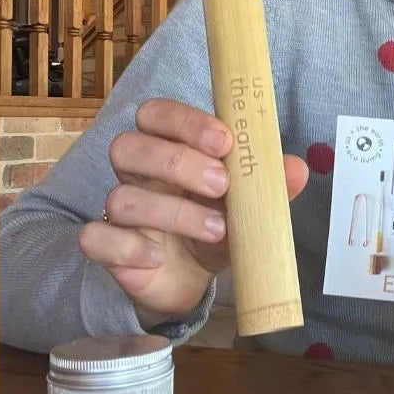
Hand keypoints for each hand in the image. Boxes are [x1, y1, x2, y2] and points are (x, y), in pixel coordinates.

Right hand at [78, 99, 308, 327]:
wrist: (193, 279)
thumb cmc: (217, 224)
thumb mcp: (248, 204)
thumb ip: (269, 183)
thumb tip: (297, 169)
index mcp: (168, 146)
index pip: (156, 114)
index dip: (185, 122)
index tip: (224, 141)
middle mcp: (137, 172)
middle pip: (129, 146)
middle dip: (177, 162)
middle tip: (222, 184)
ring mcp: (119, 210)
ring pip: (122, 196)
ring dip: (172, 211)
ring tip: (217, 230)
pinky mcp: (107, 247)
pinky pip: (95, 237)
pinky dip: (127, 247)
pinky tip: (157, 257)